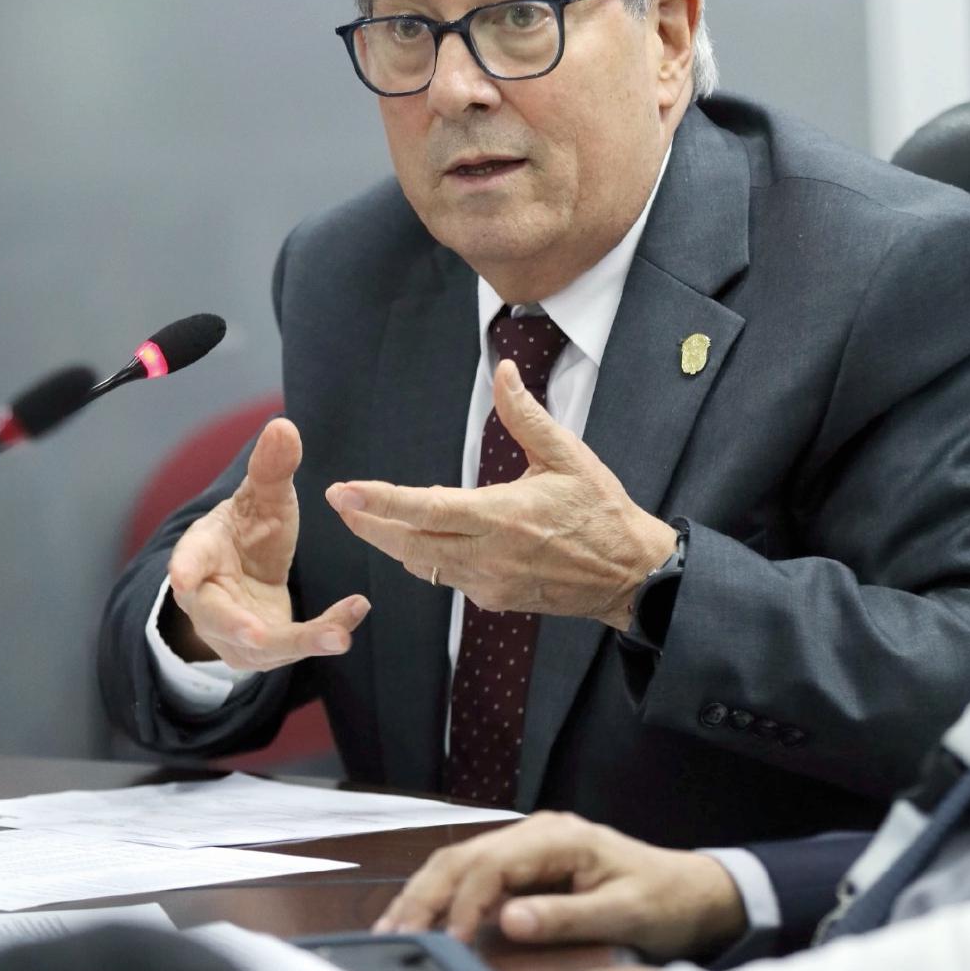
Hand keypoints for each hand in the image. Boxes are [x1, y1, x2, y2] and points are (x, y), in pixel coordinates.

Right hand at [165, 417, 369, 668]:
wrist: (247, 573)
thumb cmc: (248, 529)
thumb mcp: (263, 497)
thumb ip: (271, 467)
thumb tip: (283, 425)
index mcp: (201, 553)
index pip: (189, 558)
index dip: (186, 567)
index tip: (182, 576)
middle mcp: (209, 600)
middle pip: (216, 617)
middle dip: (235, 626)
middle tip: (255, 634)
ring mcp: (233, 634)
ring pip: (262, 645)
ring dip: (302, 641)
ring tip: (338, 636)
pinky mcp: (263, 652)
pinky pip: (293, 647)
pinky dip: (325, 634)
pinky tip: (353, 618)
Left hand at [325, 360, 675, 626]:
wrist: (631, 575)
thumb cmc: (601, 510)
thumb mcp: (568, 456)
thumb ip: (526, 415)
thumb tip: (502, 371)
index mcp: (504, 517)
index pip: (428, 509)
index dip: (382, 501)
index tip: (345, 491)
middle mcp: (489, 556)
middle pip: (410, 545)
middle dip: (369, 523)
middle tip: (338, 502)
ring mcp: (489, 584)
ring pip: (423, 564)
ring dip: (391, 541)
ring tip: (364, 517)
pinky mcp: (494, 599)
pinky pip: (447, 577)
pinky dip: (425, 556)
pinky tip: (416, 538)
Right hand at [374, 812, 745, 958]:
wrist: (690, 890)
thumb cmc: (662, 900)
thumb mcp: (624, 914)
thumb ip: (566, 918)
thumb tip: (508, 921)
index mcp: (559, 836)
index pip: (493, 863)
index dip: (466, 904)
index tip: (448, 943)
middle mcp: (536, 832)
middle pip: (464, 856)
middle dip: (425, 895)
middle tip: (393, 936)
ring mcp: (528, 846)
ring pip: (460, 862)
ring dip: (425, 895)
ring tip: (392, 930)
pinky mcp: (526, 866)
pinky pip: (474, 876)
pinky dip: (444, 898)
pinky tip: (423, 921)